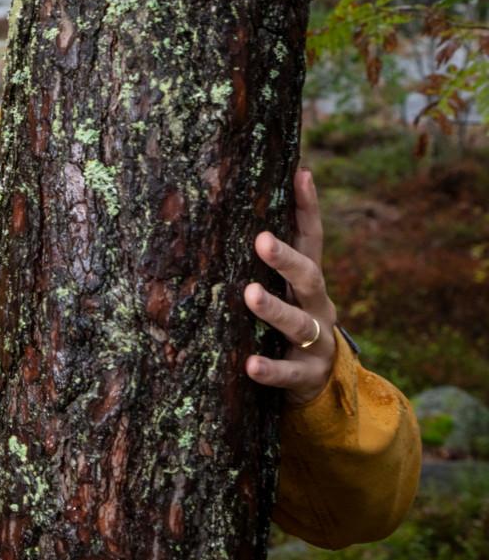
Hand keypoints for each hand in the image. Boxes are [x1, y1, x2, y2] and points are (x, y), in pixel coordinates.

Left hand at [245, 168, 337, 405]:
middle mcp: (318, 306)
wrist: (319, 385)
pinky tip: (250, 364)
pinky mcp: (305, 376)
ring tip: (251, 295)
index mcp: (309, 282)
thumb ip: (270, 259)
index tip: (301, 174)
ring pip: (298, 323)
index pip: (311, 238)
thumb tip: (240, 208)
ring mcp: (316, 342)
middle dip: (286, 259)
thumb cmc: (290, 324)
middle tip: (262, 240)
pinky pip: (287, 372)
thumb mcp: (285, 291)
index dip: (308, 207)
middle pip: (309, 277)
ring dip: (274, 309)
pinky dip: (269, 368)